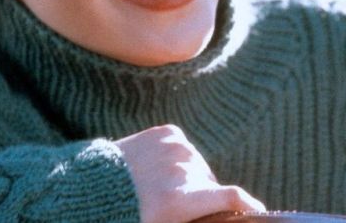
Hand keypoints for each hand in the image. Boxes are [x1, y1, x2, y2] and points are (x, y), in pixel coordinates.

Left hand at [116, 124, 265, 222]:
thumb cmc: (124, 215)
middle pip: (211, 183)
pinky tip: (158, 168)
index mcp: (181, 199)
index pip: (232, 196)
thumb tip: (220, 214)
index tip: (257, 212)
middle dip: (204, 196)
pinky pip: (184, 148)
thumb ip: (193, 217)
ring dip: (190, 177)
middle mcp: (182, 168)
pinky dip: (178, 159)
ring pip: (198, 166)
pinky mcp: (166, 131)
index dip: (249, 206)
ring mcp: (175, 146)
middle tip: (182, 207)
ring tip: (163, 187)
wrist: (88, 187)